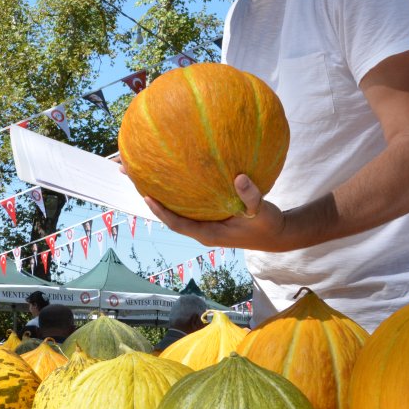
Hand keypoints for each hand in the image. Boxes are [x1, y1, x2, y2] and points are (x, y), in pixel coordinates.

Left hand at [145, 174, 290, 250]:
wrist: (277, 235)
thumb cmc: (267, 225)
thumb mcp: (261, 211)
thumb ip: (250, 196)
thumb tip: (239, 178)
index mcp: (209, 234)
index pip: (177, 223)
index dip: (160, 211)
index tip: (145, 196)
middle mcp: (202, 230)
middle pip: (170, 215)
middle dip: (151, 197)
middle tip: (131, 176)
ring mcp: (205, 224)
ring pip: (178, 209)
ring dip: (161, 194)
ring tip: (143, 173)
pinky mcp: (211, 217)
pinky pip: (189, 205)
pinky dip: (178, 192)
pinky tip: (173, 174)